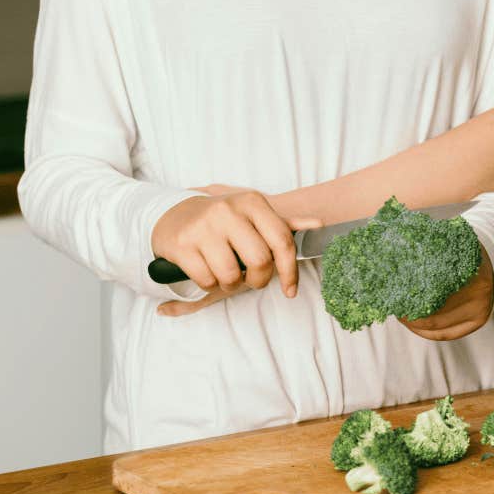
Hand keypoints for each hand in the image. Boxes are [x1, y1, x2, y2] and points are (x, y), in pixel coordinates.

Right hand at [151, 187, 320, 311]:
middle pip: (260, 261)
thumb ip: (284, 223)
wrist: (175, 214)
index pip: (282, 241)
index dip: (290, 271)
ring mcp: (204, 227)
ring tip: (227, 274)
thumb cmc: (223, 220)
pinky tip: (208, 271)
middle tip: (252, 280)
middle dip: (258, 280)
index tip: (290, 290)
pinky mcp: (182, 245)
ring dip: (231, 285)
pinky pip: (206, 280)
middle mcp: (229, 211)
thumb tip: (318, 224)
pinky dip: (210, 284)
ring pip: (231, 275)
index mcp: (252, 203)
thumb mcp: (253, 214)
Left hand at [400, 246, 493, 340]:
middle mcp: (480, 292)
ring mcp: (481, 309)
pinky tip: (414, 324)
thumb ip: (430, 248)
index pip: (434, 289)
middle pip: (435, 312)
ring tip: (401, 314)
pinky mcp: (478, 321)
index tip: (395, 291)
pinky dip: (426, 331)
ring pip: (439, 326)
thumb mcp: (448, 243)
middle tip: (394, 305)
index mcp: (470, 269)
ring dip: (415, 323)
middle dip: (410, 312)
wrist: (491, 259)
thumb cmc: (459, 250)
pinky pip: (446, 333)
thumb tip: (398, 252)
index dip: (412, 293)